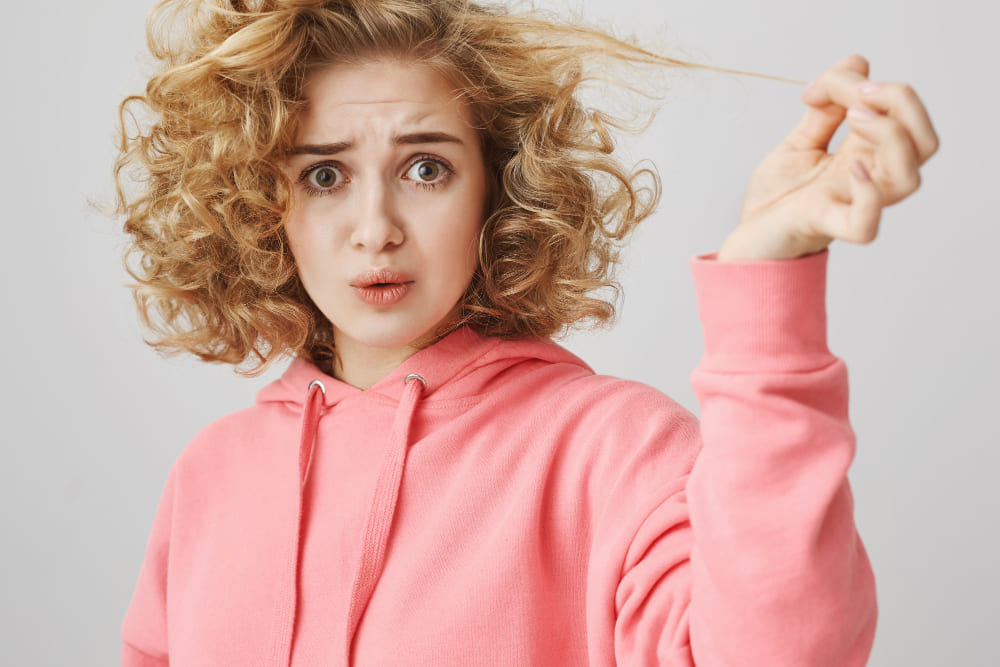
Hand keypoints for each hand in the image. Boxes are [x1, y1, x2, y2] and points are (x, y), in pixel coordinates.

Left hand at [717, 54, 939, 261]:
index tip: (819, 89)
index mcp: (867, 156)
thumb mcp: (799, 144)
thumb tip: (857, 63)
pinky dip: (867, 194)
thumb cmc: (776, 199)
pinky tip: (852, 167)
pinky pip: (866, 223)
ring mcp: (850, 203)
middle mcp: (868, 180)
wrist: (746, 239)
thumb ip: (826, 109)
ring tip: (855, 119)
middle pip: (925, 144)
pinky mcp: (825, 226)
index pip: (904, 116)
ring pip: (908, 179)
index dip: (874, 87)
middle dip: (902, 105)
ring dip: (890, 137)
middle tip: (857, 97)